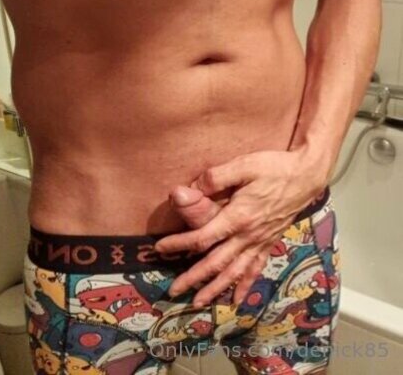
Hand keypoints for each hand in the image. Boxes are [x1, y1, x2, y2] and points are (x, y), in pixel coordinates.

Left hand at [155, 148, 327, 306]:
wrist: (306, 176)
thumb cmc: (274, 168)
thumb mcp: (244, 165)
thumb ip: (216, 177)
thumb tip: (192, 187)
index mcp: (238, 217)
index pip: (203, 237)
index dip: (180, 244)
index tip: (160, 248)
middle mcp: (248, 235)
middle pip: (216, 263)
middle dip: (193, 277)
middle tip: (173, 290)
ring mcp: (260, 241)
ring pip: (234, 272)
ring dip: (215, 288)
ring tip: (199, 302)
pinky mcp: (270, 242)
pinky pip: (256, 269)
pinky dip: (245, 285)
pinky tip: (238, 299)